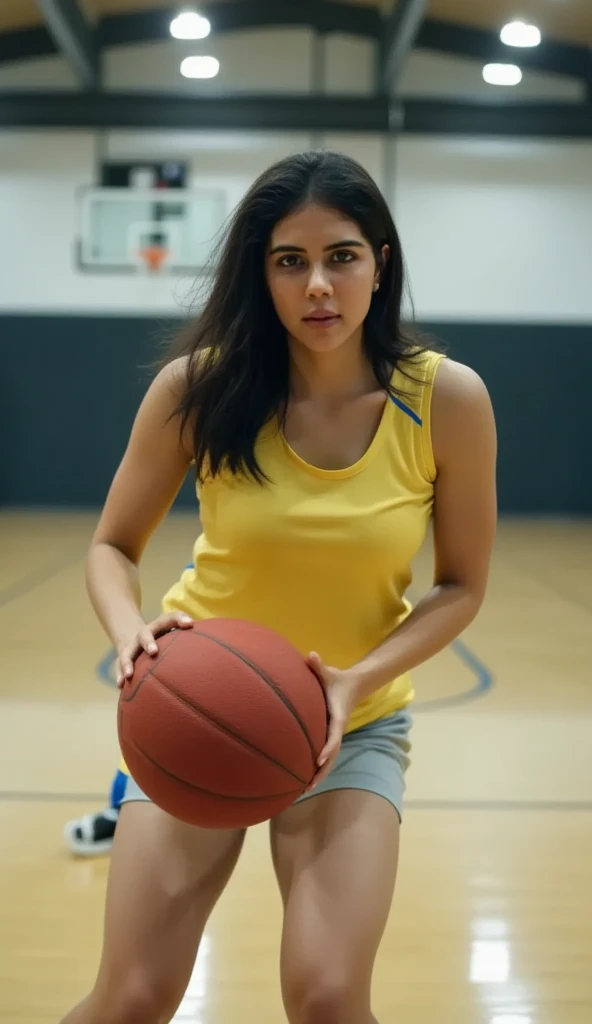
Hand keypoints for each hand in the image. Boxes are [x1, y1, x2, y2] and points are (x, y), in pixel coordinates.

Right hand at [115, 611, 193, 687]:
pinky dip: (119, 675)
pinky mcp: (124, 658)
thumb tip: (190, 622)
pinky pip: (119, 666)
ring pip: (127, 653)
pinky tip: (121, 686)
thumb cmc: (162, 633)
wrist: (137, 637)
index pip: (167, 620)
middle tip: (154, 652)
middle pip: (143, 636)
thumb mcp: (171, 623)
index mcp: (157, 627)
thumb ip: (181, 620)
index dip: (175, 621)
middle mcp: (142, 636)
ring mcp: (131, 647)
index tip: (184, 627)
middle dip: (148, 643)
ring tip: (128, 675)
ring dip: (127, 663)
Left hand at [305, 651, 361, 791]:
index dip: (328, 748)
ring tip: (304, 790)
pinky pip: (325, 755)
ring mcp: (334, 735)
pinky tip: (304, 779)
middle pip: (332, 755)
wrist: (353, 685)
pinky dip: (317, 768)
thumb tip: (311, 655)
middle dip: (322, 771)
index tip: (319, 760)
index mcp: (338, 717)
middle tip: (308, 786)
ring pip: (329, 759)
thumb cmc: (337, 679)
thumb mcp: (329, 672)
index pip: (334, 735)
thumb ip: (318, 666)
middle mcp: (337, 729)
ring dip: (319, 775)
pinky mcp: (330, 736)